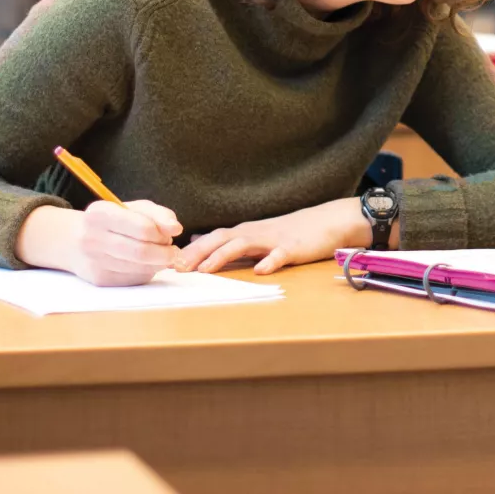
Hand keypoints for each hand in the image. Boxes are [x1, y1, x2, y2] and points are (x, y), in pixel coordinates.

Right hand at [17, 199, 182, 286]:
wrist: (74, 241)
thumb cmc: (112, 221)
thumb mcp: (134, 208)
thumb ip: (159, 214)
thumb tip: (176, 229)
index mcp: (100, 213)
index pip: (142, 228)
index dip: (163, 234)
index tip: (171, 234)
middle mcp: (92, 238)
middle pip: (141, 252)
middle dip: (166, 253)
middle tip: (174, 251)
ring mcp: (94, 262)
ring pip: (139, 268)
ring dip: (158, 263)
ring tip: (160, 254)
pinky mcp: (99, 280)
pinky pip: (134, 279)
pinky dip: (147, 272)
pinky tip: (145, 264)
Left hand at [174, 198, 374, 275]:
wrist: (327, 222)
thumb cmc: (290, 232)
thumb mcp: (257, 235)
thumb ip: (229, 242)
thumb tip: (197, 243)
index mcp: (244, 233)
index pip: (211, 239)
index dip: (190, 251)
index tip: (167, 263)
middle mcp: (254, 233)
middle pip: (220, 240)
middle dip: (197, 254)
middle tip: (176, 267)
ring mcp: (273, 239)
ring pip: (243, 245)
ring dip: (222, 256)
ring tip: (205, 270)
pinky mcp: (293, 247)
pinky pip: (280, 255)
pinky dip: (269, 262)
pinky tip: (261, 271)